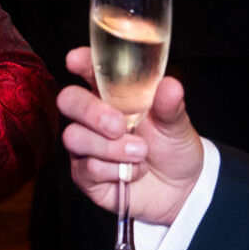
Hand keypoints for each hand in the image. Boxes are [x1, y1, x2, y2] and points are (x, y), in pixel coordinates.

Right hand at [58, 47, 203, 224]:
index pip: (90, 70)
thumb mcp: (176, 124)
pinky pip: (87, 169)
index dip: (80, 62)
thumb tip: (170, 86)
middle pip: (68, 100)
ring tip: (141, 153)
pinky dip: (115, 171)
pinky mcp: (85, 175)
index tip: (76, 60)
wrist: (180, 189)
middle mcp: (94, 117)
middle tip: (118, 126)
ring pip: (75, 138)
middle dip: (91, 112)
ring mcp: (86, 146)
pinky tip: (133, 172)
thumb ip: (170, 105)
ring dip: (112, 148)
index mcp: (114, 95)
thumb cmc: (173, 147)